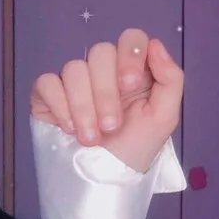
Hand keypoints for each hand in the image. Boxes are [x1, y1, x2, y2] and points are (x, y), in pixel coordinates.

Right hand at [29, 29, 183, 174]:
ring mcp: (76, 81)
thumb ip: (170, 78)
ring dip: (84, 107)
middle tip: (112, 126)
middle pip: (101, 51)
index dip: (130, 55)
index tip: (129, 86)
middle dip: (106, 92)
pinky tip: (69, 128)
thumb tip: (156, 44)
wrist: (103, 180)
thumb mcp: (165, 117)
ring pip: (74, 68)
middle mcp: (106, 70)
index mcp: (135, 70)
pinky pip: (48, 82)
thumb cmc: (136, 148)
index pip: (132, 38)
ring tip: (91, 139)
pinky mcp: (49, 94)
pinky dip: (60, 107)